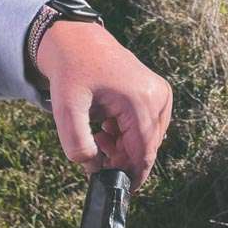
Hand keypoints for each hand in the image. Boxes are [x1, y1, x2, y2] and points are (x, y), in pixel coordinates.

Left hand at [36, 21, 172, 187]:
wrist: (76, 40)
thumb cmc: (71, 71)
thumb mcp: (66, 109)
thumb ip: (77, 145)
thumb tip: (94, 168)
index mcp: (141, 100)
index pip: (144, 153)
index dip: (130, 175)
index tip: (114, 187)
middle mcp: (158, 96)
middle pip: (146, 148)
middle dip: (121, 158)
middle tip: (96, 150)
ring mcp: (161, 93)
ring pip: (148, 139)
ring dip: (124, 146)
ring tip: (99, 133)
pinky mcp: (157, 93)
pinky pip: (148, 127)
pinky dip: (128, 134)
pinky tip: (108, 124)